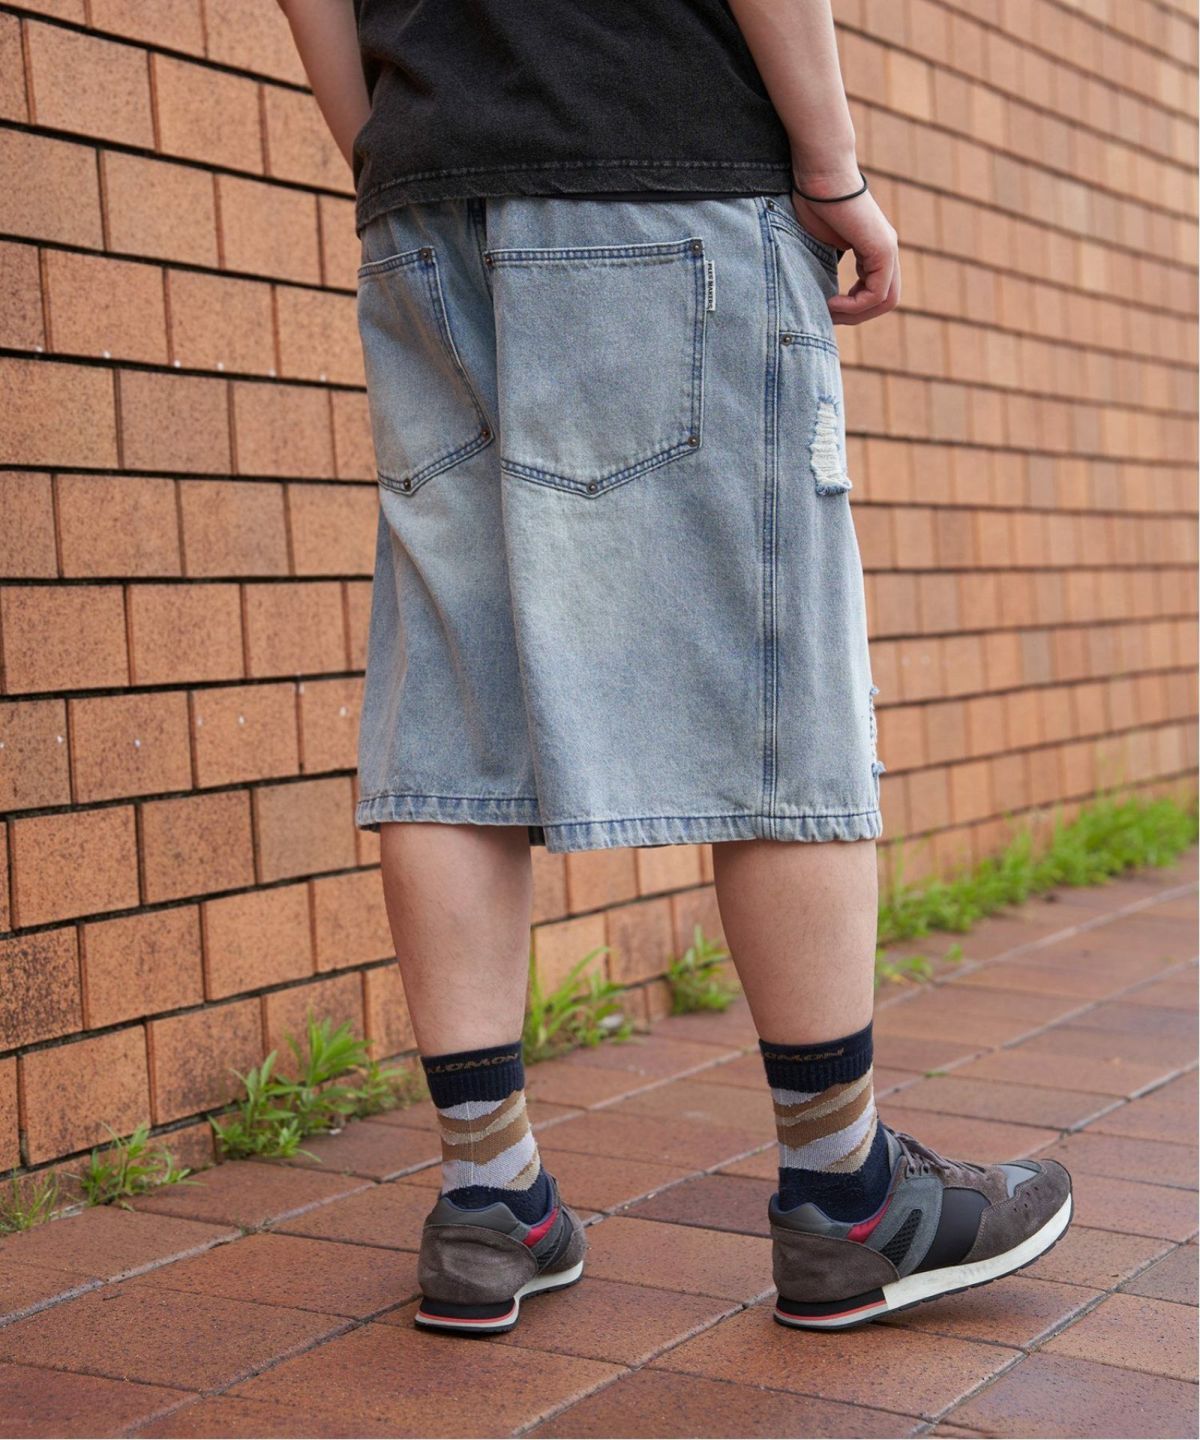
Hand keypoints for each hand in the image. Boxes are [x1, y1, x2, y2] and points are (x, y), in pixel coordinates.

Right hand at [791, 177, 899, 325]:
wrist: (820, 174)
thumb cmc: (812, 201)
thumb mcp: (820, 244)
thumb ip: (827, 266)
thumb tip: (817, 294)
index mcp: (874, 249)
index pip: (876, 291)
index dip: (853, 308)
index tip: (826, 307)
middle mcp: (887, 249)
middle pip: (886, 300)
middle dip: (857, 316)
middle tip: (829, 316)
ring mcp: (888, 249)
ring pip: (885, 300)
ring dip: (855, 314)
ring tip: (829, 311)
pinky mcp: (883, 249)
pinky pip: (877, 292)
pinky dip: (854, 305)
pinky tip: (832, 303)